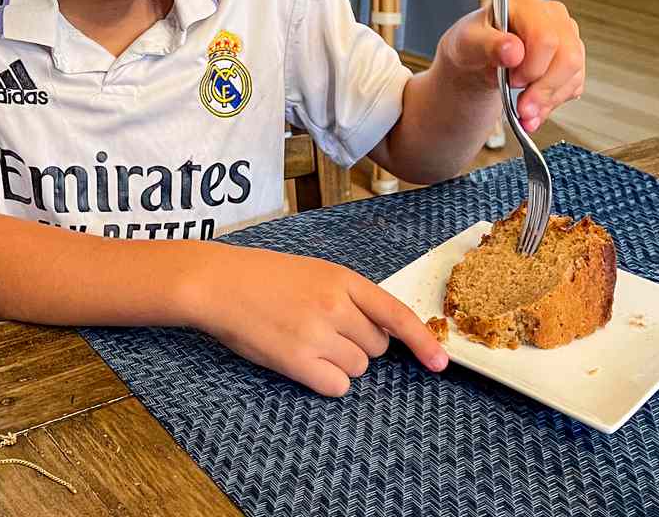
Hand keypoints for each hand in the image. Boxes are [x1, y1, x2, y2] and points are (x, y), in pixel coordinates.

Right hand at [182, 244, 448, 395]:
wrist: (218, 283)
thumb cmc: (261, 277)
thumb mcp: (313, 272)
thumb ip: (347, 296)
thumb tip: (377, 330)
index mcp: (342, 279)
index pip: (396, 314)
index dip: (422, 342)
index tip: (440, 363)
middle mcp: (336, 306)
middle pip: (376, 348)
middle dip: (358, 346)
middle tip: (323, 331)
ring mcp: (318, 334)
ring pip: (357, 368)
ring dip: (338, 363)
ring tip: (304, 341)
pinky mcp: (297, 361)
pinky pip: (336, 386)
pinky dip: (325, 381)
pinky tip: (302, 363)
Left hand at [441, 0, 584, 132]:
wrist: (475, 61)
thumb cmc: (471, 45)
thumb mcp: (466, 44)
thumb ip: (487, 45)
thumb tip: (512, 50)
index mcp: (526, 5)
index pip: (546, 38)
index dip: (532, 66)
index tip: (511, 81)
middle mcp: (551, 17)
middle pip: (568, 57)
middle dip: (544, 89)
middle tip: (522, 106)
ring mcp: (565, 37)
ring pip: (574, 74)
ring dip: (549, 100)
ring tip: (525, 113)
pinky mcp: (569, 59)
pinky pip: (573, 85)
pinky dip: (552, 104)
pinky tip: (533, 110)